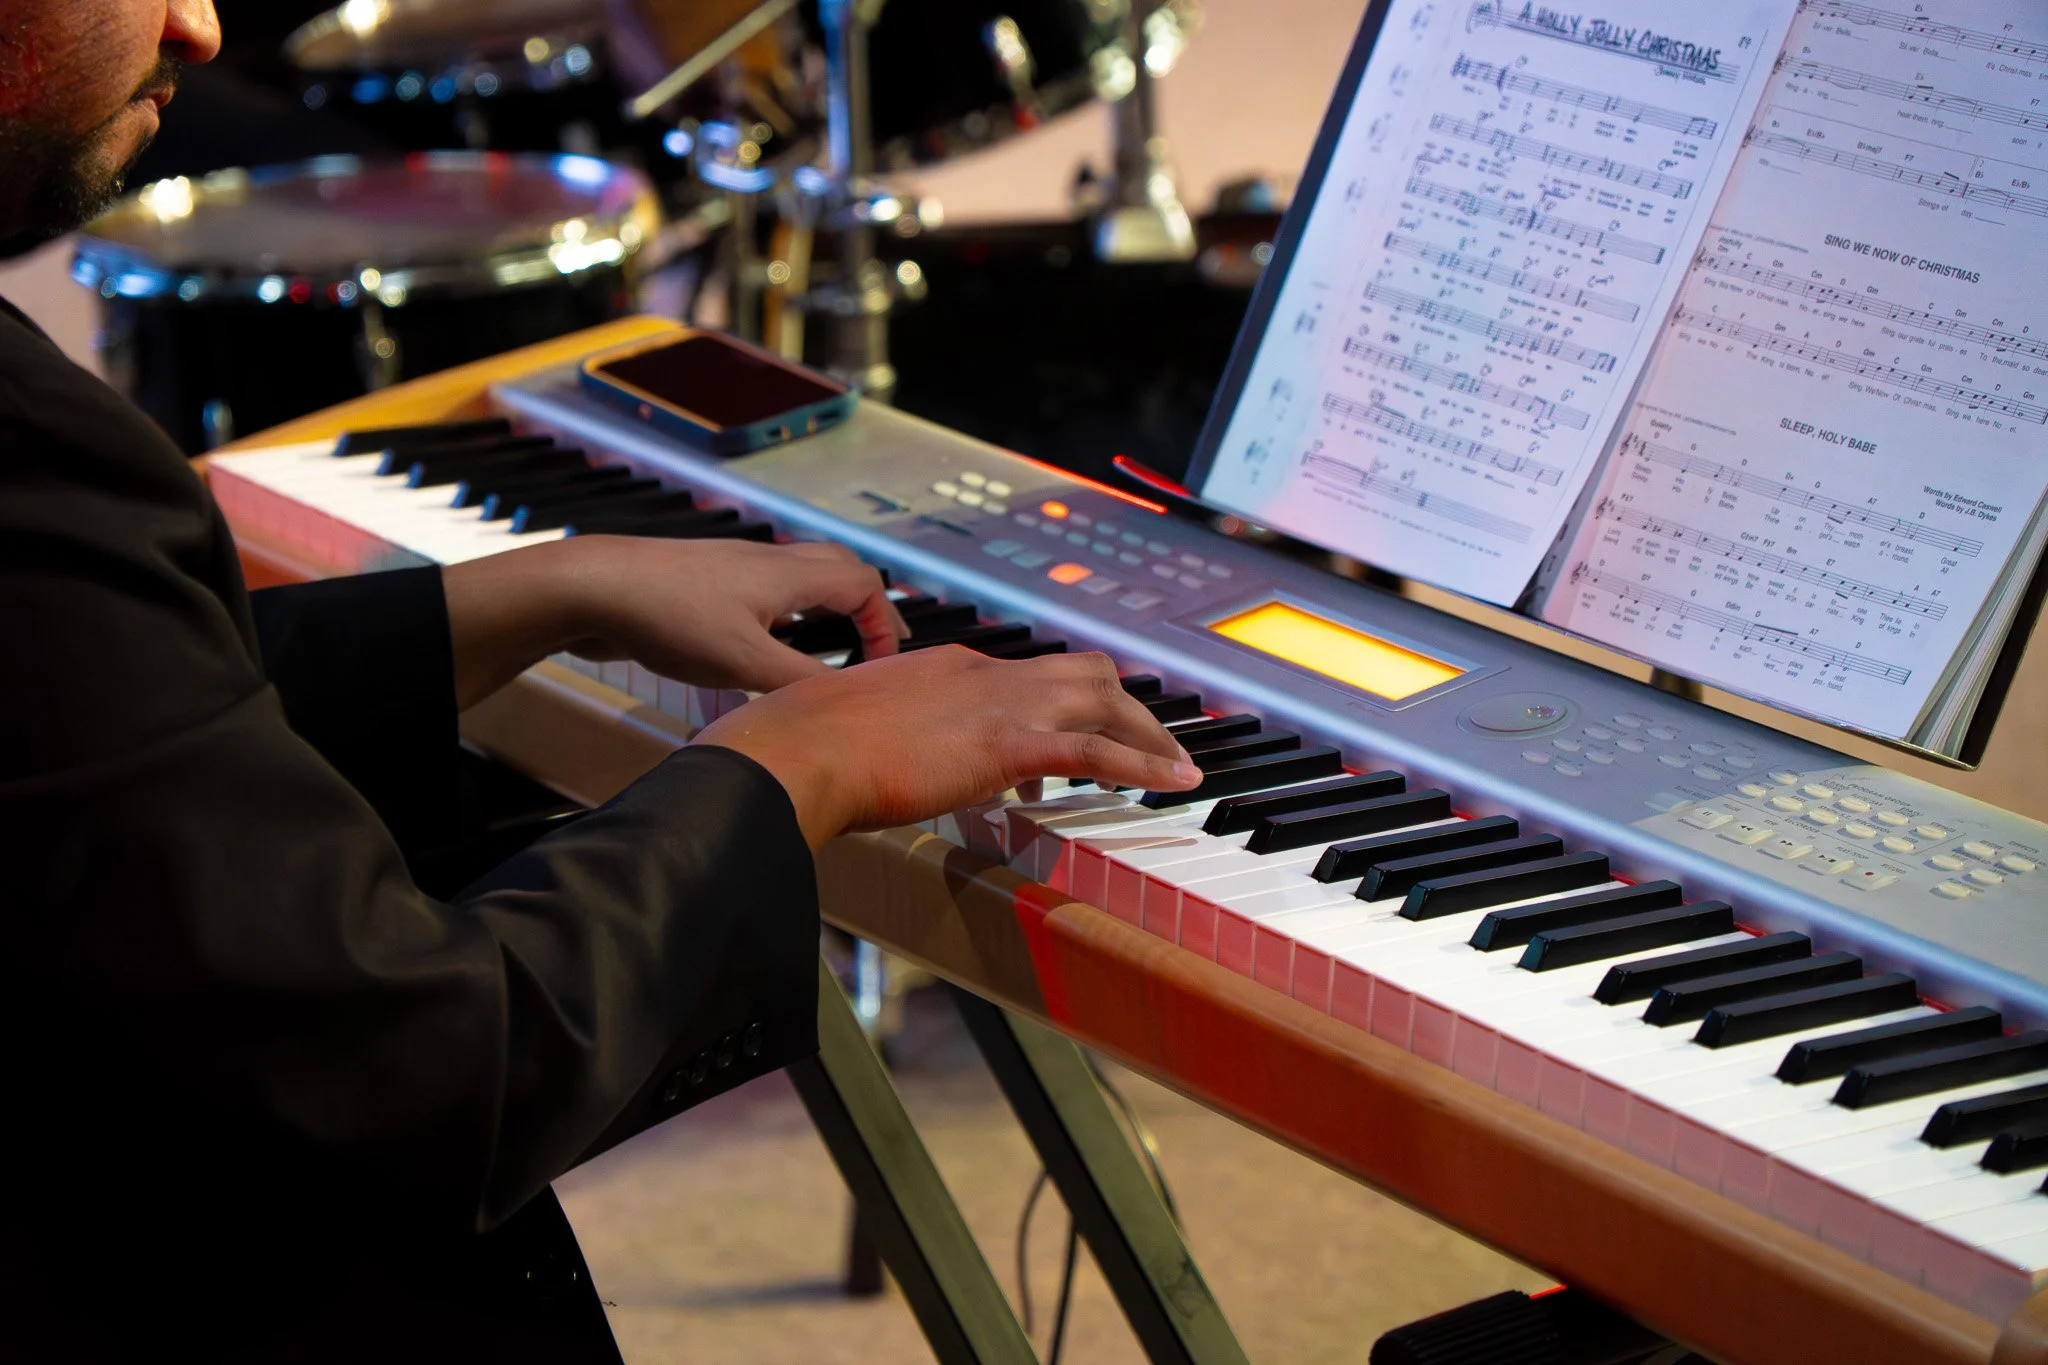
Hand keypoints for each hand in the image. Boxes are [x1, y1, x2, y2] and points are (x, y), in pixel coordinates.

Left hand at [440, 536, 903, 709]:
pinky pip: (766, 594)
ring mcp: (737, 570)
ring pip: (801, 581)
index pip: (865, 585)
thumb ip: (801, 679)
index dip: (886, 624)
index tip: (884, 667)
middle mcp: (771, 563)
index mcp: (790, 574)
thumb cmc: (671, 618)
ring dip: (824, 611)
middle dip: (865, 608)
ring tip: (829, 653)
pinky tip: (766, 652)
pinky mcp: (708, 585)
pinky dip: (786, 618)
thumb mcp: (744, 661)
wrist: (593, 588)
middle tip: (876, 648)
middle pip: (840, 570)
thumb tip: (848, 698)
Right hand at [696, 648, 1202, 849]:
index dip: (1059, 708)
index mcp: (950, 666)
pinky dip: (1145, 764)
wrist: (796, 748)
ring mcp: (998, 703)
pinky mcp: (1006, 744)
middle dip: (1125, 707)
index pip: (1028, 677)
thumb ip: (889, 735)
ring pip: (1104, 698)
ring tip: (1176, 769)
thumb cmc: (806, 744)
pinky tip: (1175, 784)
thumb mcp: (857, 727)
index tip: (1066, 748)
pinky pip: (1097, 750)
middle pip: (1083, 672)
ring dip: (1147, 733)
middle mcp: (984, 672)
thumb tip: (893, 761)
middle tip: (1148, 745)